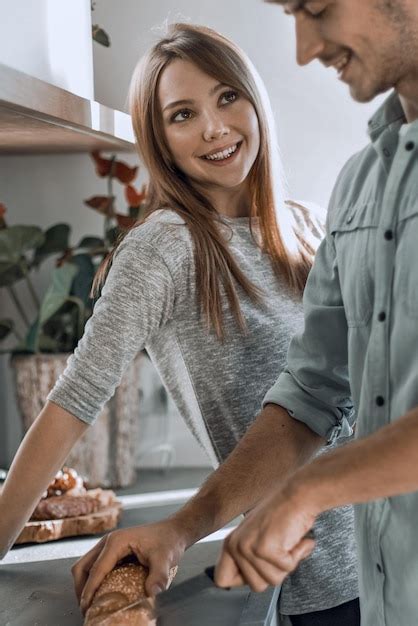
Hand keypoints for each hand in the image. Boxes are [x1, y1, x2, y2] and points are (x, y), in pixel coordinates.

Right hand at [71, 520, 187, 613]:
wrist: (173, 531)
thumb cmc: (168, 542)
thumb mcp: (165, 559)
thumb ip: (159, 576)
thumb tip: (151, 593)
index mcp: (117, 541)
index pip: (96, 569)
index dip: (89, 590)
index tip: (86, 608)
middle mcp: (108, 542)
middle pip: (83, 566)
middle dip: (81, 589)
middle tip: (86, 609)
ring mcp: (108, 546)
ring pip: (86, 566)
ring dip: (85, 585)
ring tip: (91, 605)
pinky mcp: (112, 552)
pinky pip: (95, 567)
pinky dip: (93, 581)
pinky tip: (100, 594)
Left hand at [214, 484, 316, 591]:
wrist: (298, 495)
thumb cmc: (283, 514)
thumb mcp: (257, 536)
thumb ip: (249, 558)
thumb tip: (249, 581)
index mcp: (230, 543)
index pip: (222, 580)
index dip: (243, 580)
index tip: (258, 569)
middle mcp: (235, 546)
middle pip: (255, 586)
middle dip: (274, 571)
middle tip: (279, 549)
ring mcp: (249, 547)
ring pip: (272, 580)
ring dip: (287, 563)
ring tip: (286, 541)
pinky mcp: (265, 548)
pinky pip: (287, 568)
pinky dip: (297, 555)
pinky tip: (294, 539)